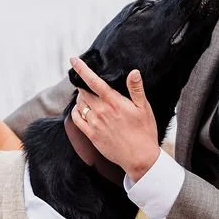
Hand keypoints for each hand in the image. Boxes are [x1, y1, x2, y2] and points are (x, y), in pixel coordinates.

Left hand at [69, 56, 160, 181]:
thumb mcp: (144, 108)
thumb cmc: (144, 132)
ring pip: (80, 104)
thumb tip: (134, 72)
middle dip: (83, 85)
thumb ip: (136, 89)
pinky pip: (77, 119)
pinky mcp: (91, 135)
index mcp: (114, 102)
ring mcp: (95, 124)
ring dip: (81, 98)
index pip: (94, 82)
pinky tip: (81, 110)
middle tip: (86, 83)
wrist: (140, 158)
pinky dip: (77, 111)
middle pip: (84, 92)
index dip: (82, 69)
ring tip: (87, 96)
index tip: (73, 60)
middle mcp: (101, 111)